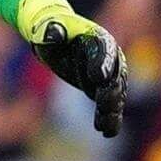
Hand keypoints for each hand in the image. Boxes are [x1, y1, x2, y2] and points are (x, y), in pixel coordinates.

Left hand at [15, 0, 125, 138]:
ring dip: (111, 108)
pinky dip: (109, 117)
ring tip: (106, 125)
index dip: (103, 63)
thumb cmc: (48, 30)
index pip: (105, 50)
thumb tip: (51, 34)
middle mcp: (109, 57)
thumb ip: (50, 30)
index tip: (99, 77)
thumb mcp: (46, 28)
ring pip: (114, 93)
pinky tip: (107, 132)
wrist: (53, 37)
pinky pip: (107, 104)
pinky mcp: (100, 87)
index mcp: (98, 38)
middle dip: (110, 89)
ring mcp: (107, 74)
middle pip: (114, 74)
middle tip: (104, 102)